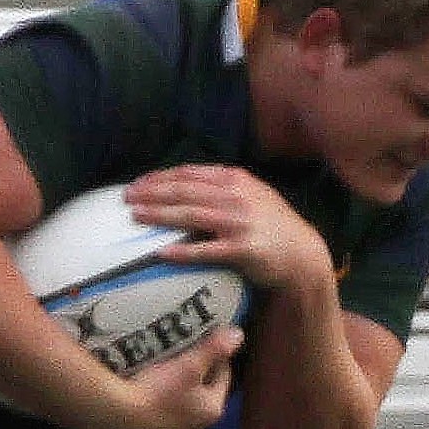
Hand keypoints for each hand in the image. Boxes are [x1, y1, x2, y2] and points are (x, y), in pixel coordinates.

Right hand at [99, 326, 239, 428]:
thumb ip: (214, 348)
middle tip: (180, 359)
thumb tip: (238, 335)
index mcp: (211, 409)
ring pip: (180, 411)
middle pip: (201, 396)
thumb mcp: (188, 364)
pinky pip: (158, 424)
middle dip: (195, 379)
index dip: (216, 357)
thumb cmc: (156, 390)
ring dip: (176, 397)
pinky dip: (156, 412)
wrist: (116, 417)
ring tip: (160, 377)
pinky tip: (144, 400)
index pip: (222, 376)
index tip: (204, 343)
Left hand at [127, 165, 331, 292]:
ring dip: (159, 214)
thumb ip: (222, 186)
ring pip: (190, 215)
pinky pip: (205, 250)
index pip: (190, 173)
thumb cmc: (271, 225)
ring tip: (135, 216)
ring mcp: (239, 223)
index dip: (161, 177)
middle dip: (152, 193)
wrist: (302, 254)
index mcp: (236, 179)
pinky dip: (182, 251)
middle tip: (126, 197)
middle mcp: (236, 197)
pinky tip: (161, 253)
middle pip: (185, 191)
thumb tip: (183, 184)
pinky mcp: (242, 250)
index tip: (138, 183)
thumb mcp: (251, 195)